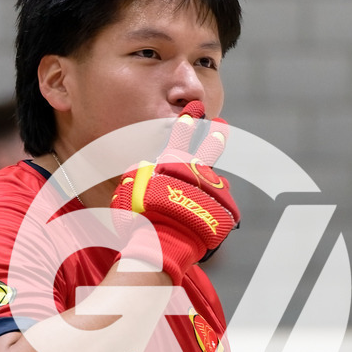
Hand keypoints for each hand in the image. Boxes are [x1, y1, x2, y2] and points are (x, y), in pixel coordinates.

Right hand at [111, 100, 239, 283]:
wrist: (162, 242)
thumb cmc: (141, 219)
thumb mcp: (128, 193)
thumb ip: (137, 177)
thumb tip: (142, 169)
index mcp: (172, 166)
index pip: (181, 136)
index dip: (189, 121)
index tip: (196, 109)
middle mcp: (195, 173)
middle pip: (208, 150)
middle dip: (215, 136)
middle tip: (223, 125)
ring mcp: (211, 190)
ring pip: (212, 183)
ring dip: (209, 185)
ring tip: (209, 193)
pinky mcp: (223, 210)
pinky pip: (220, 207)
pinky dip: (213, 211)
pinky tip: (207, 218)